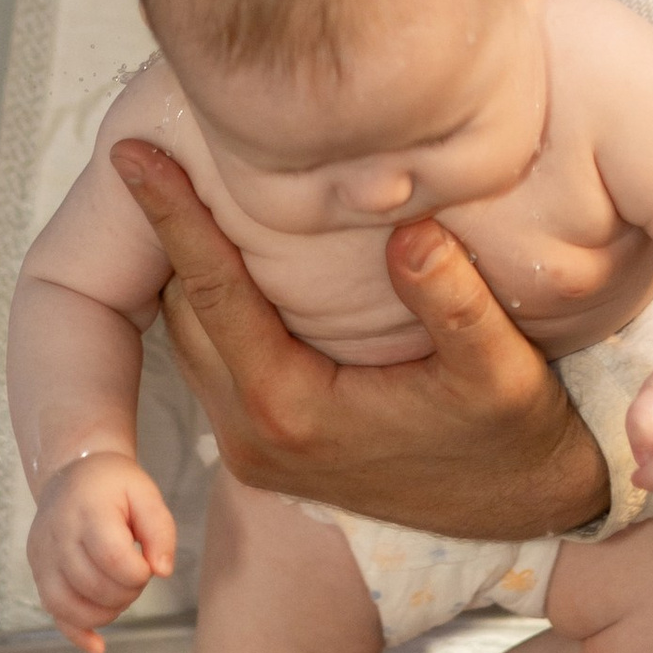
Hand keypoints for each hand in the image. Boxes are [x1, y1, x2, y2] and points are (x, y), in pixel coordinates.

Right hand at [27, 449, 176, 652]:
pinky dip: (76, 633)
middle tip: (136, 575)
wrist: (72, 474)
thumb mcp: (145, 494)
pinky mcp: (38, 572)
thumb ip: (161, 530)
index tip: (147, 565)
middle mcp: (58, 535)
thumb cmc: (114, 486)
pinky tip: (97, 647)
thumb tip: (162, 571)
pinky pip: (53, 613)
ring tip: (120, 593)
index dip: (137, 573)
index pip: (112, 558)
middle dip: (126, 592)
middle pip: (93, 585)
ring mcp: (43, 556)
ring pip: (70, 606)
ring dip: (105, 613)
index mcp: (88, 511)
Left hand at [112, 139, 609, 536]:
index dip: (171, 217)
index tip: (130, 155)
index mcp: (293, 411)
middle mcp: (255, 434)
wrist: (522, 509)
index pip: (213, 293)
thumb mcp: (499, 371)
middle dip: (163, 231)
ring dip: (183, 267)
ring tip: (178, 183)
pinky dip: (209, 302)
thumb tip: (411, 229)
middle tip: (152, 144)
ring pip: (189, 337)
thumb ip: (454, 302)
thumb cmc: (512, 439)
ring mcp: (254, 445)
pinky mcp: (266, 444)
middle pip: (180, 312)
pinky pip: (213, 358)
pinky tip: (228, 248)